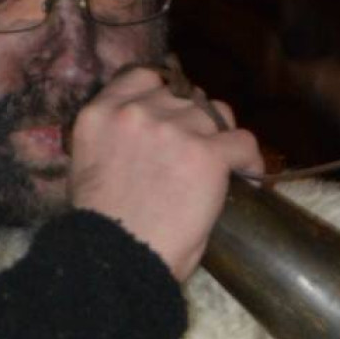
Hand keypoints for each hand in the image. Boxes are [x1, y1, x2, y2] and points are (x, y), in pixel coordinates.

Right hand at [70, 65, 263, 281]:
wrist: (117, 261)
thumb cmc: (101, 232)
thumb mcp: (90, 169)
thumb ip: (114, 142)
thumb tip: (143, 144)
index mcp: (99, 115)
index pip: (142, 77)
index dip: (164, 95)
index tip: (173, 116)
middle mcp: (134, 112)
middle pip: (183, 95)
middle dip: (192, 120)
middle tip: (197, 151)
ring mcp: (173, 129)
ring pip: (216, 113)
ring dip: (219, 137)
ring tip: (223, 166)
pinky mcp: (207, 153)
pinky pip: (243, 142)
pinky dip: (250, 160)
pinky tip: (249, 176)